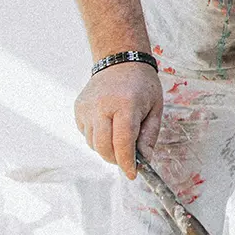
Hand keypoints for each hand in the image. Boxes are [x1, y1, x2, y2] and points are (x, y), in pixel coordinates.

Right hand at [74, 63, 162, 178]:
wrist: (120, 60)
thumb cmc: (142, 86)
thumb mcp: (155, 108)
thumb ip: (149, 137)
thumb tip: (145, 161)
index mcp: (125, 104)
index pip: (123, 142)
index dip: (127, 162)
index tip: (133, 174)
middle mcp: (102, 105)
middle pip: (103, 147)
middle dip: (116, 160)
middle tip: (127, 159)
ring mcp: (87, 107)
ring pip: (93, 143)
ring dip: (107, 148)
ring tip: (120, 133)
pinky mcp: (78, 108)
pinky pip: (86, 134)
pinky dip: (98, 137)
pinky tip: (109, 124)